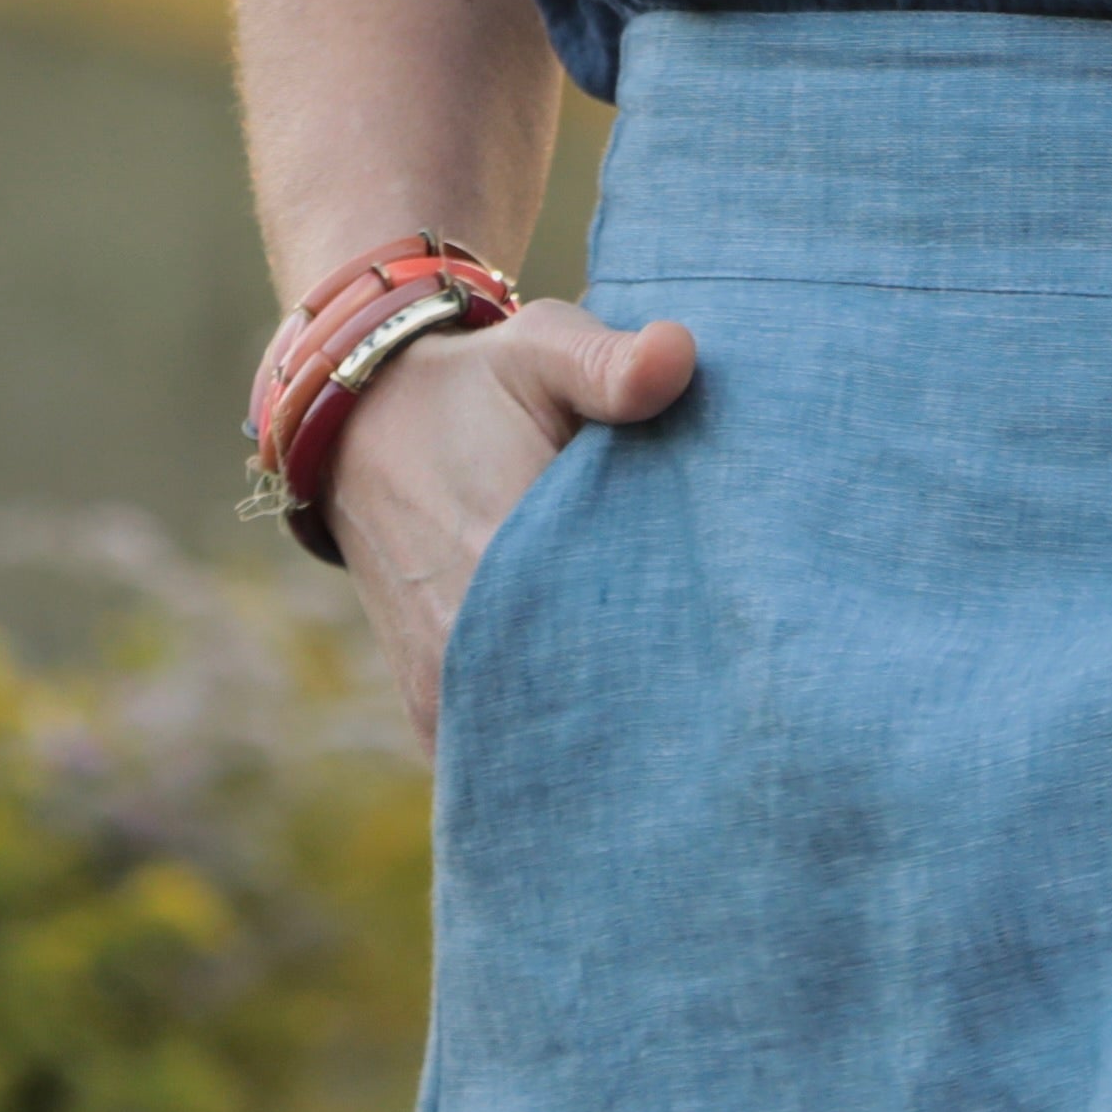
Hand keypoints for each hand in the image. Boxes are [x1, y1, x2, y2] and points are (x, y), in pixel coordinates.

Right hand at [320, 299, 697, 754]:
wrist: (363, 430)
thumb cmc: (475, 386)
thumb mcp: (541, 348)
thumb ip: (608, 361)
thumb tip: (678, 356)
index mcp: (500, 559)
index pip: (621, 643)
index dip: (689, 650)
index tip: (748, 643)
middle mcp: (465, 649)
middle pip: (596, 714)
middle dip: (663, 706)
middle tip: (739, 692)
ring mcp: (444, 696)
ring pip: (550, 752)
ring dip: (612, 736)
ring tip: (687, 716)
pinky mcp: (433, 717)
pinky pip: (507, 762)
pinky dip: (560, 752)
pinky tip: (623, 733)